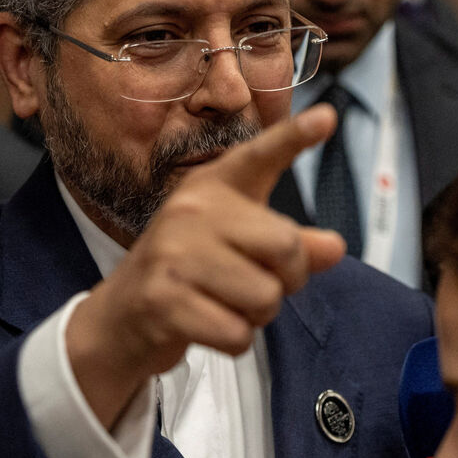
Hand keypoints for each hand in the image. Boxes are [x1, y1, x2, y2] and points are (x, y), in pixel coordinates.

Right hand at [66, 104, 346, 427]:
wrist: (121, 315)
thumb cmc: (191, 272)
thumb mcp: (239, 248)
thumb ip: (289, 246)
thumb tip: (336, 247)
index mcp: (213, 187)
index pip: (260, 156)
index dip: (295, 135)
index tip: (328, 116)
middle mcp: (192, 211)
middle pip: (286, 246)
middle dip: (287, 280)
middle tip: (254, 284)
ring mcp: (173, 254)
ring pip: (266, 297)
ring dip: (256, 316)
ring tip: (223, 304)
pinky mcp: (163, 300)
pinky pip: (238, 334)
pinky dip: (233, 341)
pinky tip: (205, 324)